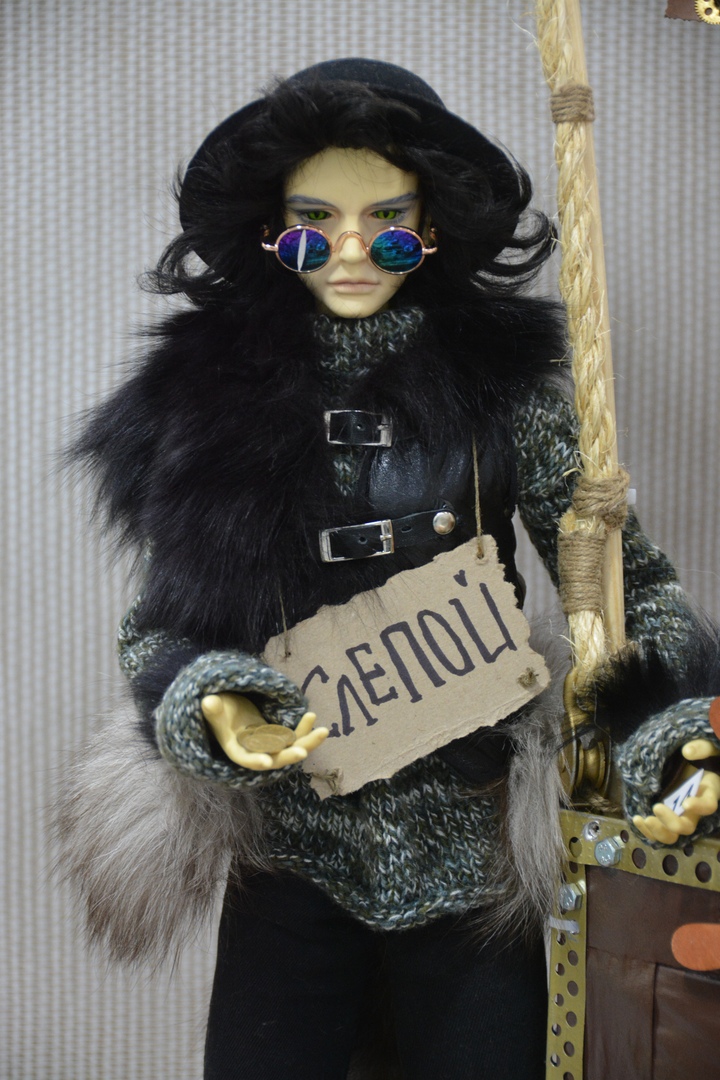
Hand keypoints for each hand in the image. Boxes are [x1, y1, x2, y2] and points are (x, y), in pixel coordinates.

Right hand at [201, 692, 327, 770]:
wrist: (227, 707)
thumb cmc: (218, 708)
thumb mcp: (214, 707)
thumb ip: (213, 708)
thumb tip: (209, 702)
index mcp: (236, 748)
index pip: (245, 758)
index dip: (255, 760)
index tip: (266, 762)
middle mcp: (254, 750)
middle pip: (274, 759)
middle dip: (289, 756)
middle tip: (303, 752)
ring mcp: (268, 744)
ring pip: (289, 749)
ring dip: (306, 742)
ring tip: (324, 731)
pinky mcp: (278, 736)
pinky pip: (293, 736)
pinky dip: (303, 729)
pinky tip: (312, 716)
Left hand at [632, 739, 719, 843]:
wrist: (686, 761)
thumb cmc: (701, 754)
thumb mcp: (708, 747)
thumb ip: (701, 747)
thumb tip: (687, 751)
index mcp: (708, 793)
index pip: (709, 806)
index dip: (699, 807)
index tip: (686, 802)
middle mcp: (694, 809)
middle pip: (687, 827)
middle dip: (672, 822)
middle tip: (657, 807)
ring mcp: (679, 814)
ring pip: (672, 835)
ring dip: (658, 832)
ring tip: (644, 819)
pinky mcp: (665, 815)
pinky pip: (658, 831)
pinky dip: (647, 830)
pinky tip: (636, 819)